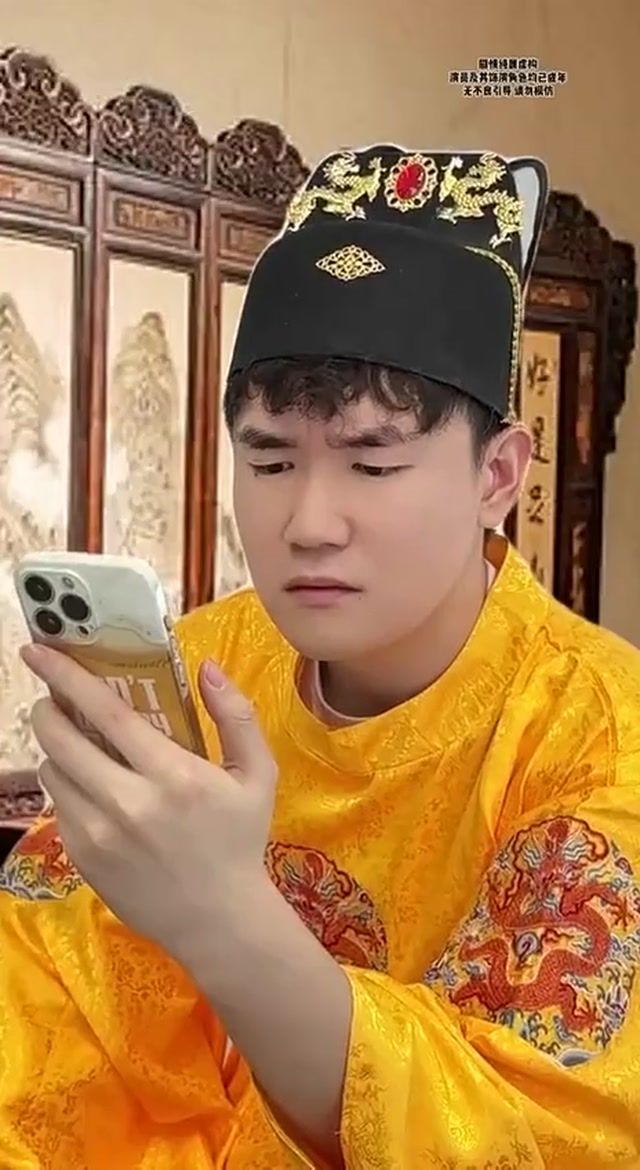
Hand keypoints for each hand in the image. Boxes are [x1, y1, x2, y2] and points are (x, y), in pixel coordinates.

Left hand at [21, 644, 277, 964]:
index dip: (66, 677)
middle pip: (60, 740)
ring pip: (53, 773)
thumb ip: (236, 717)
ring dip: (57, 750)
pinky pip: (59, 807)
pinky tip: (93, 791)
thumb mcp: (257, 775)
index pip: (105, 713)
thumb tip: (206, 667)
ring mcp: (99, 835)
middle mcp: (128, 803)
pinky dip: (68, 788)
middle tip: (51, 699)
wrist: (218, 922)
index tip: (40, 651)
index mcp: (172, 775)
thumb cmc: (239, 840)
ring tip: (80, 749)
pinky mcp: (82, 860)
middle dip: (46, 709)